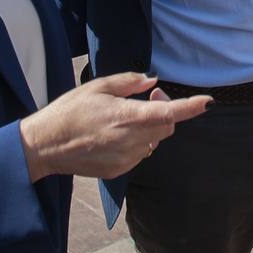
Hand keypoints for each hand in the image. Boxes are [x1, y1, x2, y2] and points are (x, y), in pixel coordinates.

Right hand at [19, 72, 210, 180]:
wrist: (45, 145)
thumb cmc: (69, 111)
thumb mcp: (97, 86)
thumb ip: (129, 82)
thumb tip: (152, 81)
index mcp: (126, 117)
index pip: (168, 113)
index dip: (190, 107)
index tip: (207, 101)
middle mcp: (130, 141)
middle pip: (166, 127)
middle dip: (164, 110)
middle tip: (148, 96)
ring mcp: (126, 159)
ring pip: (154, 141)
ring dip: (149, 128)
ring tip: (122, 118)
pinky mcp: (119, 171)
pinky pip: (139, 154)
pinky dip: (136, 142)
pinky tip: (114, 136)